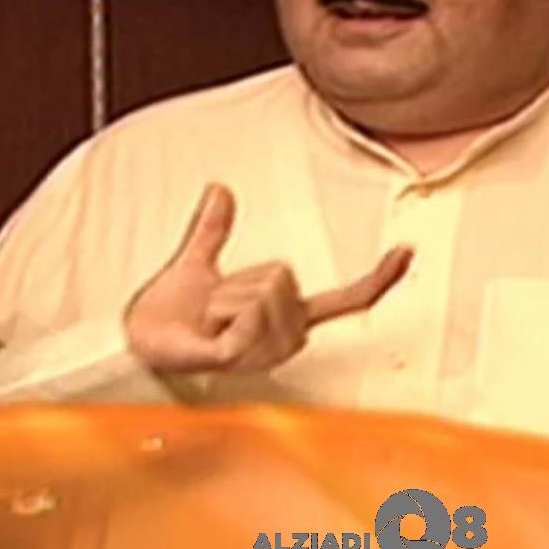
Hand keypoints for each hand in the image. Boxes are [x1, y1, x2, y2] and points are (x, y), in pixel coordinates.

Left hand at [124, 185, 410, 374]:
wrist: (141, 338)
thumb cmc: (171, 313)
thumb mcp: (197, 260)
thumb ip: (212, 228)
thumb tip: (218, 189)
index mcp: (287, 313)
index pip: (345, 297)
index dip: (378, 277)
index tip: (407, 251)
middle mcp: (287, 335)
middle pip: (282, 275)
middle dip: (238, 278)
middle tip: (213, 303)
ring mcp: (267, 352)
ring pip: (262, 291)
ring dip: (222, 296)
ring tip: (207, 319)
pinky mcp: (242, 359)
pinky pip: (246, 315)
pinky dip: (219, 313)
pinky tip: (208, 333)